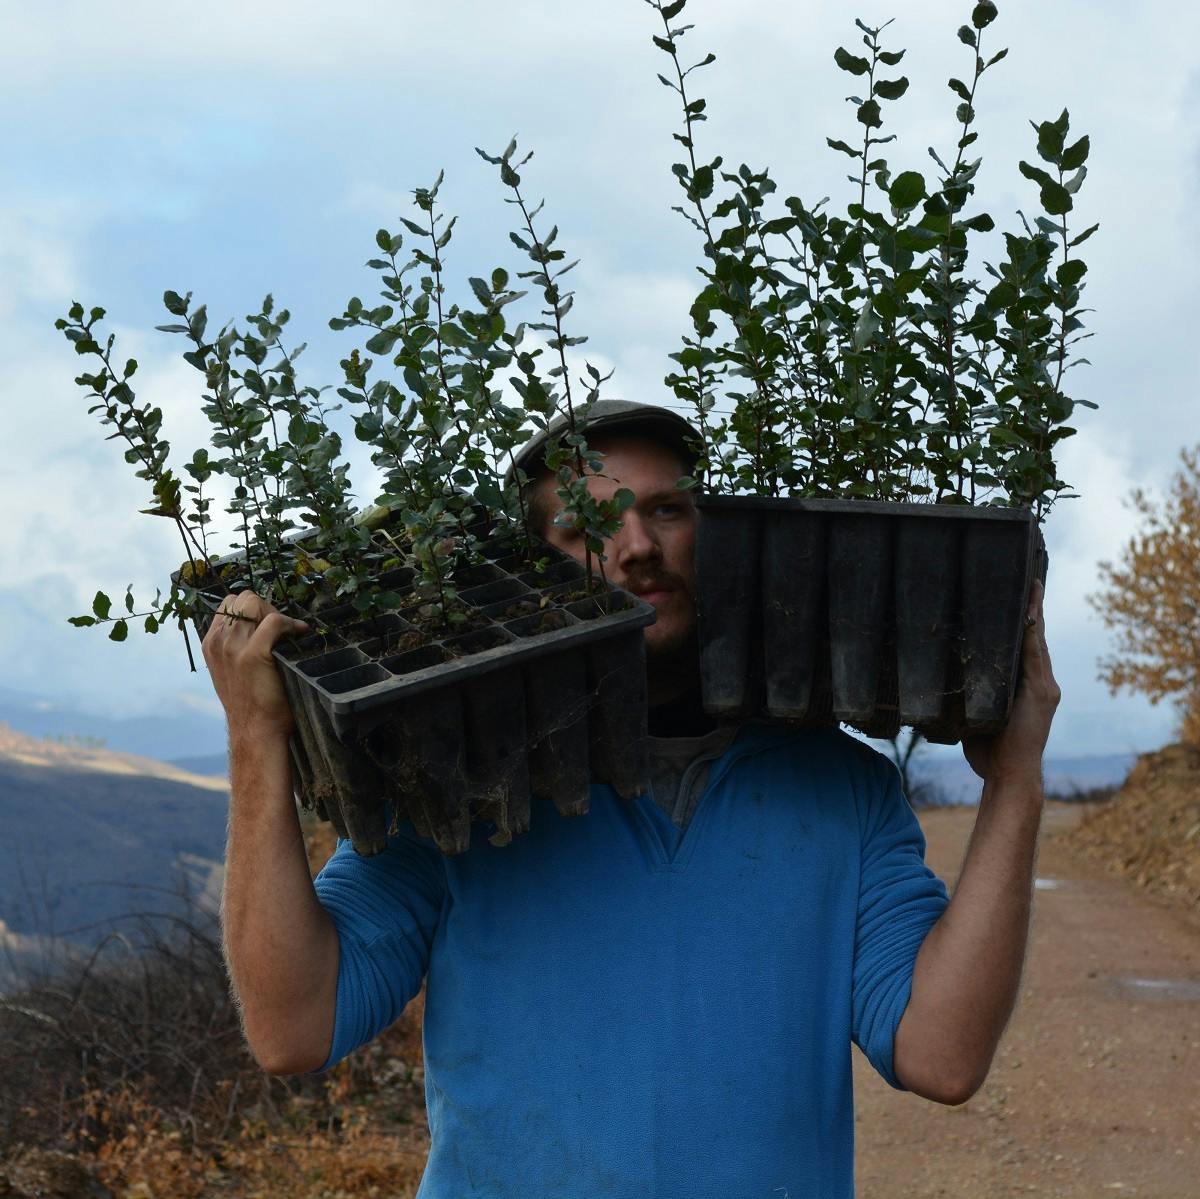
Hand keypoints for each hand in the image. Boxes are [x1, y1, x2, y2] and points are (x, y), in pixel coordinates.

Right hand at [201, 591, 309, 739]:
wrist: (255, 730)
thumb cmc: (250, 702)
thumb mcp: (231, 670)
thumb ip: (236, 647)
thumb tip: (257, 626)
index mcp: (210, 643)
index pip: (229, 604)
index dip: (252, 608)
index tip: (269, 623)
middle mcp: (218, 641)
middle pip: (242, 599)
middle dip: (264, 607)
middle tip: (281, 628)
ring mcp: (233, 647)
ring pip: (254, 603)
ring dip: (276, 613)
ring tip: (288, 632)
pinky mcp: (253, 655)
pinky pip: (274, 621)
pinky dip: (290, 623)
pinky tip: (300, 633)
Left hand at [961, 579, 1060, 784]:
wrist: (1007, 776)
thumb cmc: (987, 751)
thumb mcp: (976, 713)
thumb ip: (969, 693)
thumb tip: (938, 677)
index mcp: (1026, 687)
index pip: (1024, 646)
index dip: (1023, 620)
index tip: (1019, 593)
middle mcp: (1039, 683)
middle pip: (1034, 637)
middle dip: (1032, 607)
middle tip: (1028, 576)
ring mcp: (1043, 687)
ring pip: (1037, 640)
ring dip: (1034, 611)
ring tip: (1031, 583)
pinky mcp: (1041, 692)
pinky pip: (1034, 653)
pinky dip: (1032, 631)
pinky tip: (1028, 611)